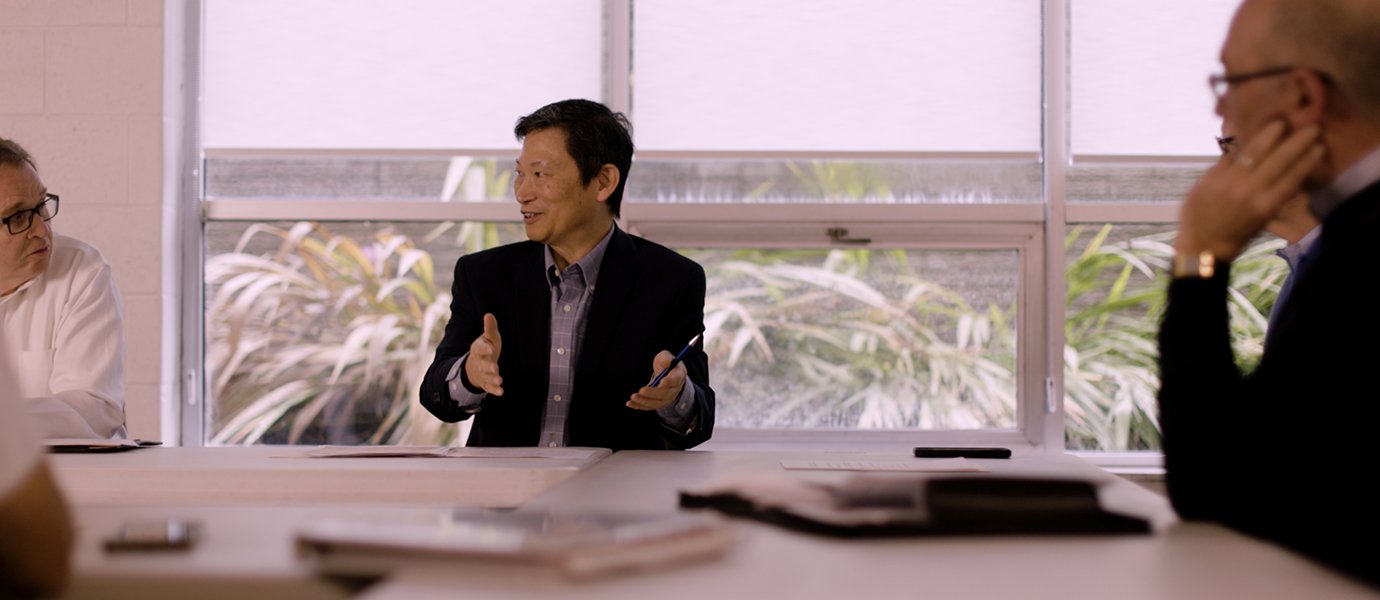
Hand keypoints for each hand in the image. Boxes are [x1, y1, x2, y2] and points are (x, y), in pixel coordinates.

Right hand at [464, 313, 503, 395]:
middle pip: (483, 364)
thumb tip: (489, 314)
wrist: (474, 366)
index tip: (491, 348)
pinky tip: (501, 392)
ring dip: (492, 378)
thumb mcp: (488, 338)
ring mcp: (482, 373)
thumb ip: (490, 328)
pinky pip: (489, 388)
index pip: (480, 347)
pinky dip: (494, 390)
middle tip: (495, 368)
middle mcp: (479, 361)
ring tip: (499, 379)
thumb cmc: (485, 349)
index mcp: (478, 348)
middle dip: (488, 366)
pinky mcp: (485, 383)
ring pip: (486, 376)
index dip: (485, 348)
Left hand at [627, 350, 684, 410]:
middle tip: (641, 390)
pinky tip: (629, 403)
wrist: (667, 374)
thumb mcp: (666, 356)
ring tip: (633, 397)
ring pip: (656, 403)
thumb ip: (666, 358)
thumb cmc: (665, 363)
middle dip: (653, 393)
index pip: (675, 381)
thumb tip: (666, 362)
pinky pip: (648, 406)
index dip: (669, 382)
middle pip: (665, 394)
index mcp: (678, 376)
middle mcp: (674, 390)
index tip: (661, 381)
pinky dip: (639, 406)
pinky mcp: (657, 402)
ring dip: (644, 401)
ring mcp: (666, 398)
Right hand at [1175, 121, 1324, 260]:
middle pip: (1276, 162)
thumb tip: (1239, 142)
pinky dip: (1300, 177)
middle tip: (1312, 128)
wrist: (1205, 247)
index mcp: (1226, 180)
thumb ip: (1222, 165)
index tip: (1281, 122)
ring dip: (1306, 160)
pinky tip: (1310, 167)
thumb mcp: (1202, 186)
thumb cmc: (1197, 214)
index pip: (1251, 153)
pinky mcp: (1268, 213)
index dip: (1269, 136)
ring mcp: (1260, 202)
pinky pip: (1288, 192)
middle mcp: (1246, 190)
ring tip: (1319, 145)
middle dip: (1296, 143)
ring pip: (1288, 177)